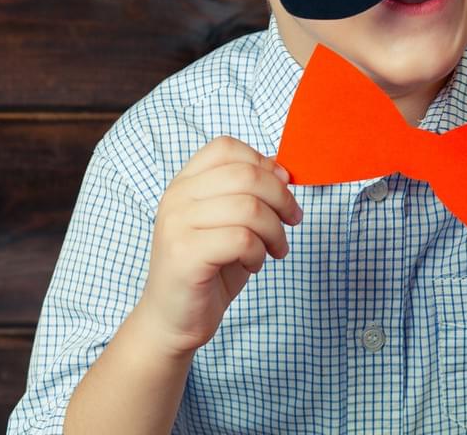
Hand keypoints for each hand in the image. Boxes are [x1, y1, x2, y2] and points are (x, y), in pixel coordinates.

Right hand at [135, 136, 302, 357]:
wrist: (173, 320)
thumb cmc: (209, 269)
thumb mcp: (232, 223)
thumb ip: (250, 193)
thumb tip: (282, 170)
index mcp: (185, 182)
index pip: (226, 147)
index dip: (263, 163)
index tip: (283, 189)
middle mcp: (176, 197)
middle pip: (245, 175)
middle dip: (282, 198)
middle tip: (293, 221)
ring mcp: (176, 224)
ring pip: (249, 208)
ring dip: (275, 231)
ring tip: (274, 249)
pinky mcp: (184, 254)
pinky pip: (241, 239)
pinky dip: (259, 253)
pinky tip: (254, 264)